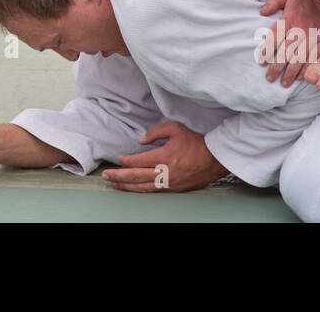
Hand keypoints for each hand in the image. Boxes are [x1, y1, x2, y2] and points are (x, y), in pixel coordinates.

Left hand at [102, 122, 226, 192]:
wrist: (214, 159)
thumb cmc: (195, 142)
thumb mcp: (175, 128)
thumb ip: (156, 131)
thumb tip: (141, 140)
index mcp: (164, 156)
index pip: (138, 161)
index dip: (125, 160)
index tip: (118, 158)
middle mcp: (164, 172)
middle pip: (135, 176)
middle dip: (118, 176)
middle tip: (106, 175)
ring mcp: (169, 183)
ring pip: (142, 187)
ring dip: (126, 186)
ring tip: (114, 184)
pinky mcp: (174, 189)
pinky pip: (152, 191)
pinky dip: (140, 190)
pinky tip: (132, 188)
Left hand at [258, 0, 319, 86]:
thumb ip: (274, 2)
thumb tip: (261, 12)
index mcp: (290, 17)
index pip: (274, 38)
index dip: (266, 51)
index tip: (261, 61)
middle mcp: (301, 29)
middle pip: (285, 53)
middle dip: (276, 67)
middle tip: (270, 78)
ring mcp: (315, 36)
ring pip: (300, 59)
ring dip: (291, 73)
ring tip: (284, 83)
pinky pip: (316, 59)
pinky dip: (308, 69)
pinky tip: (302, 77)